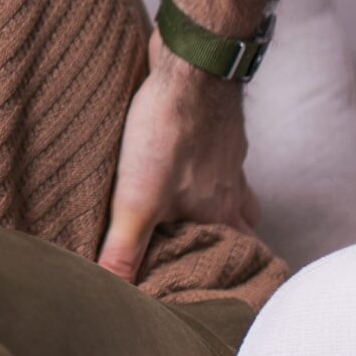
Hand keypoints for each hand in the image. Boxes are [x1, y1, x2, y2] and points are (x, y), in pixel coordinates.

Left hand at [96, 27, 262, 283]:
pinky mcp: (213, 125)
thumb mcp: (138, 200)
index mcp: (224, 213)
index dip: (238, 274)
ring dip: (216, 203)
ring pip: (232, 189)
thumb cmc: (168, 132)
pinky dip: (202, 166)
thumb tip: (111, 290)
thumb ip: (125, 248)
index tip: (230, 290)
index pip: (244, 257)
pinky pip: (215, 156)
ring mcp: (228, 153)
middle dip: (227, 243)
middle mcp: (234, 187)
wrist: (190, 64)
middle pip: (243, 226)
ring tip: (186, 214)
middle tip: (205, 255)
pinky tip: (176, 162)